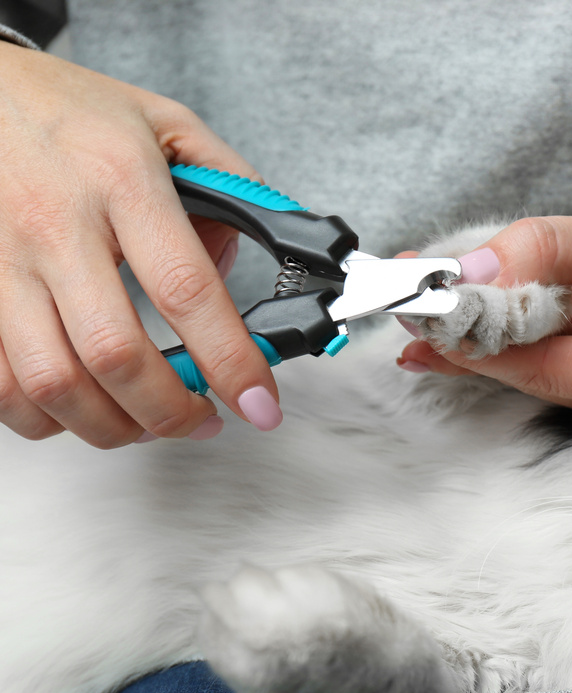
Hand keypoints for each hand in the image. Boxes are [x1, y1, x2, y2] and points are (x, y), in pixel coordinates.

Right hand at [0, 44, 280, 447]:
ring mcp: (0, 260)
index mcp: (121, 180)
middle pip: (115, 355)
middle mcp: (56, 225)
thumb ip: (229, 183)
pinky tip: (82, 408)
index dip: (229, 361)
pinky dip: (43, 416)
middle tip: (205, 421)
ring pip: (51, 382)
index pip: (186, 291)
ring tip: (148, 425)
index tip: (260, 403)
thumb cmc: (68, 109)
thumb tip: (265, 250)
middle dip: (171, 412)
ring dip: (110, 426)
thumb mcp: (166, 121)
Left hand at [398, 158, 571, 411]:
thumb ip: (547, 251)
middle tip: (403, 310)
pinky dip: (490, 318)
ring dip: (467, 328)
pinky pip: (529, 335)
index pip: (546, 370)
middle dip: (462, 339)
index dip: (482, 346)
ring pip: (521, 354)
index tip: (431, 316)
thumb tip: (475, 269)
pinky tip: (445, 310)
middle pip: (526, 369)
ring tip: (408, 307)